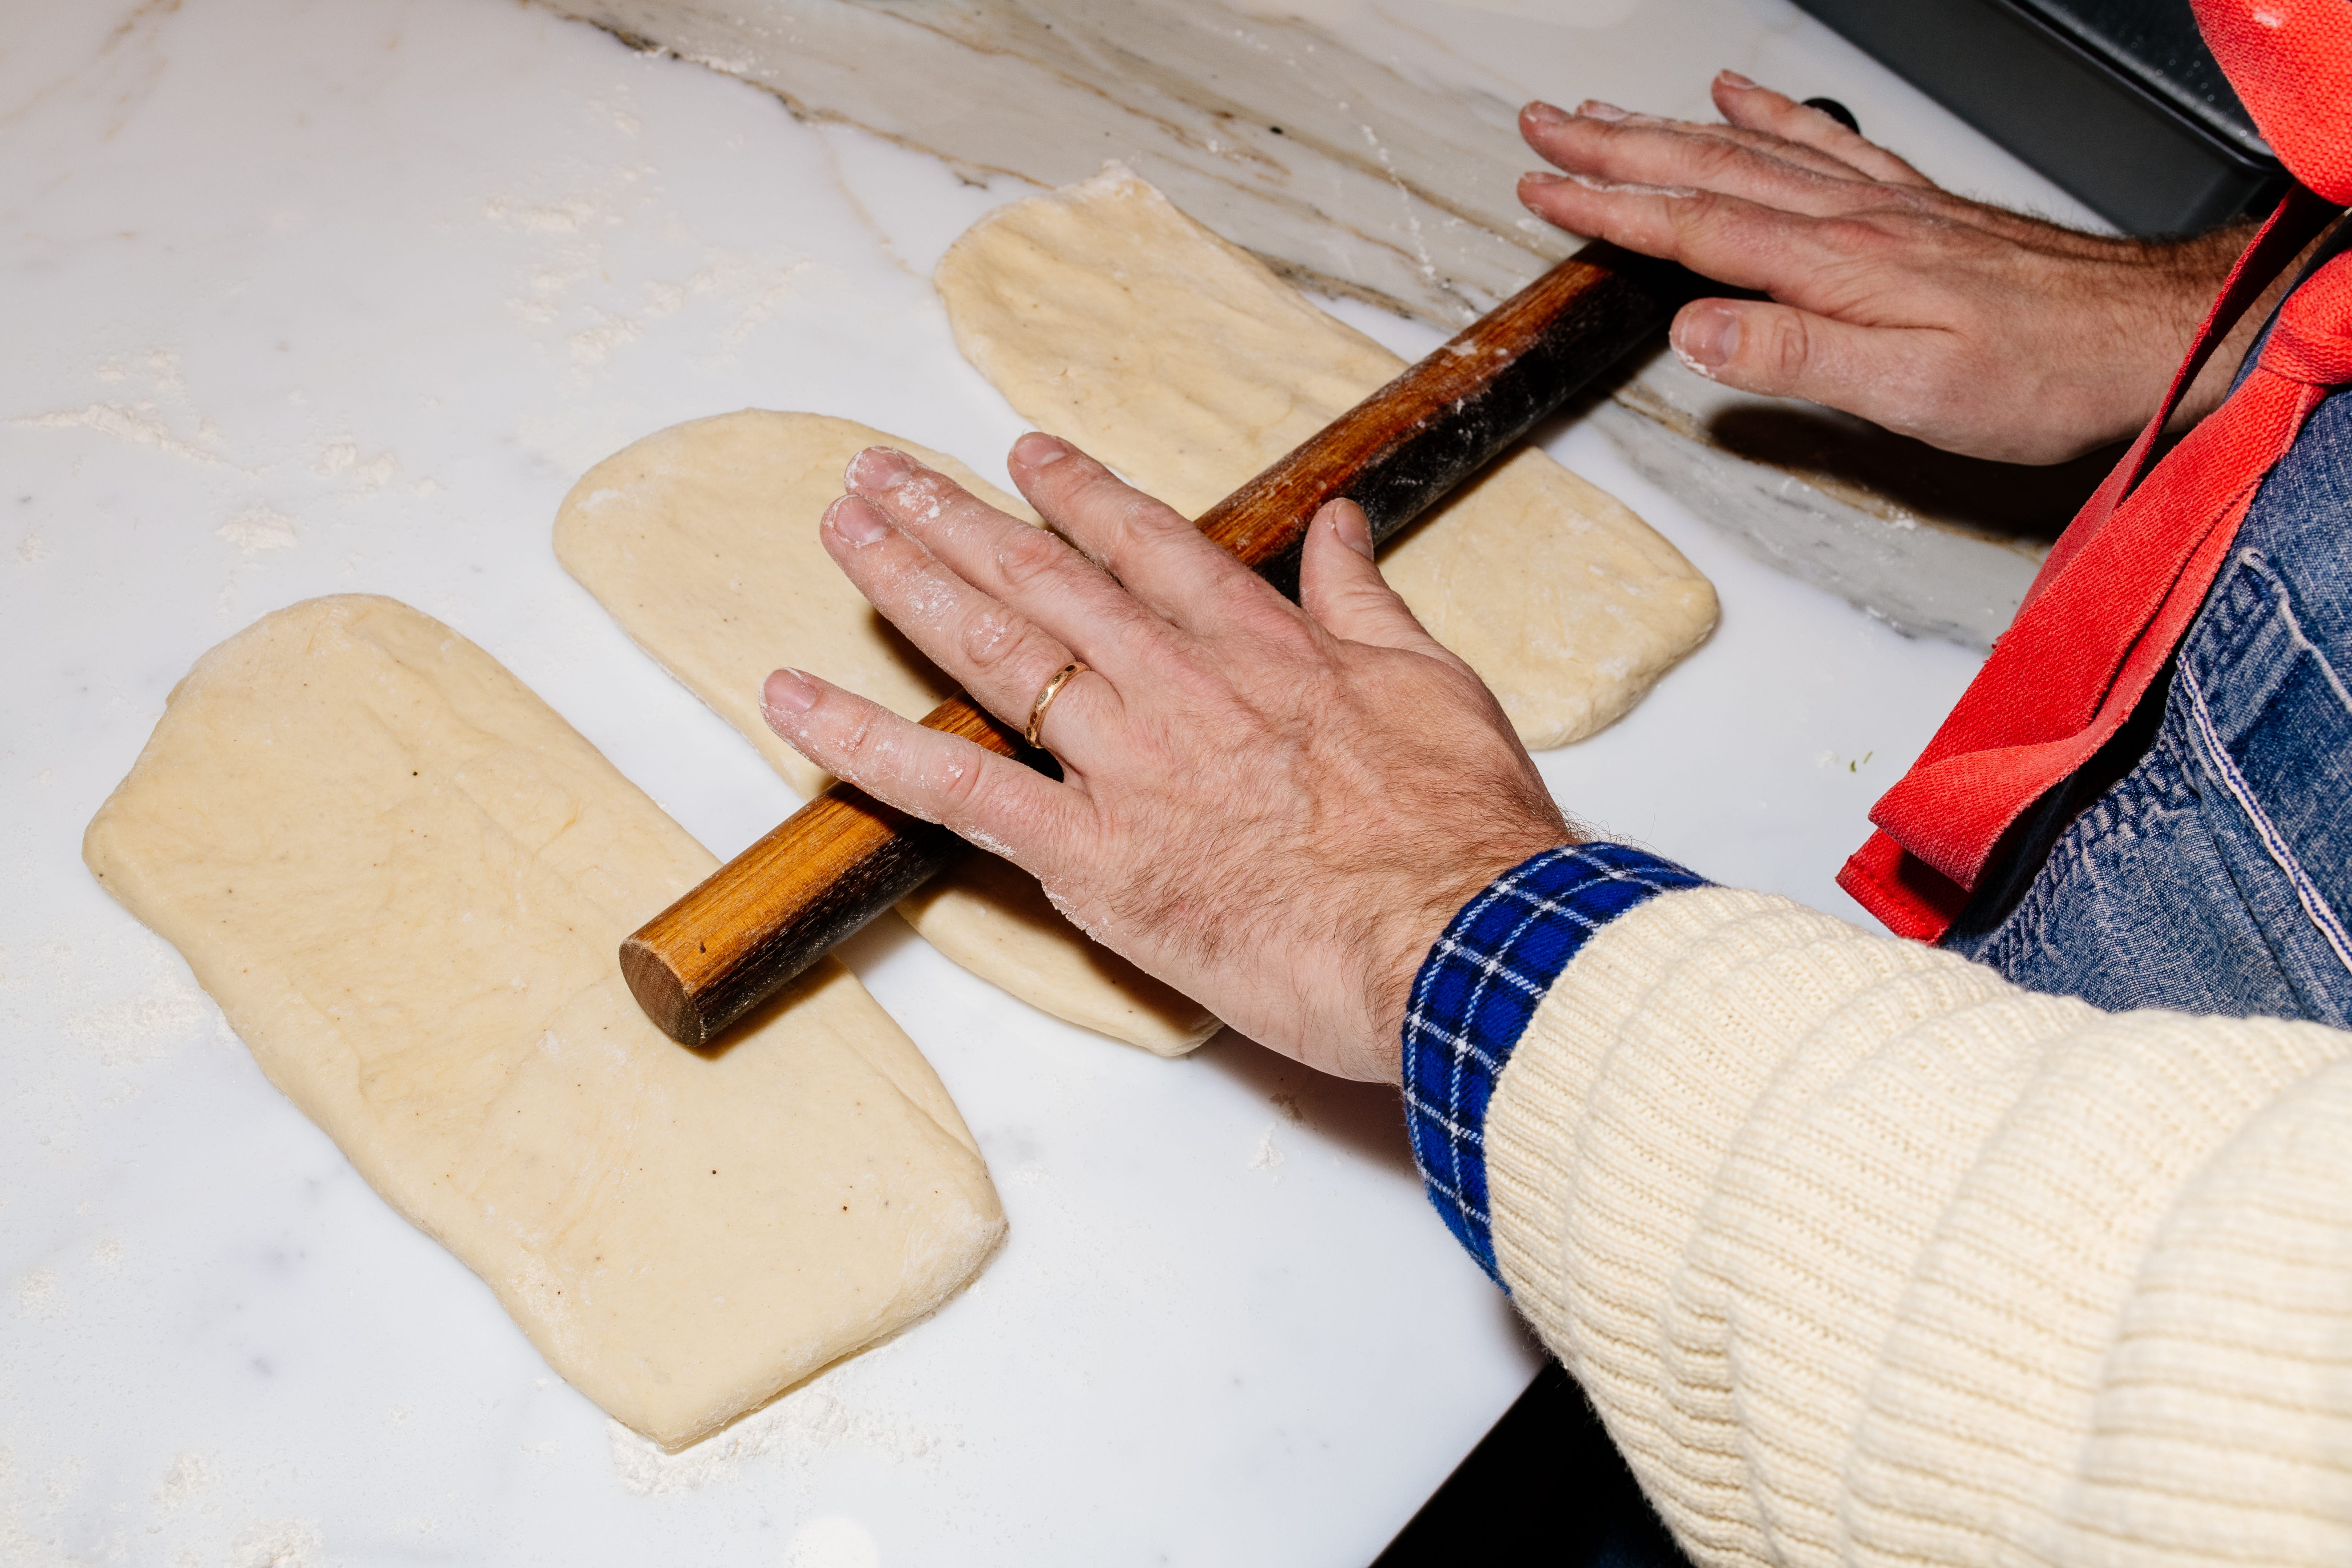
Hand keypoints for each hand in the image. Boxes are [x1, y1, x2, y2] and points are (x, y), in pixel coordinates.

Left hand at [759, 436, 1572, 1083]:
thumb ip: (1367, 602)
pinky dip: (867, 743)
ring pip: (993, 654)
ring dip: (908, 584)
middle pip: (1045, 581)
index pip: (1148, 547)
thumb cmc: (1461, 832)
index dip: (1079, 497)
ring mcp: (1126, 764)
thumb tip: (1341, 530)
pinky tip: (795, 702)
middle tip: (882, 476)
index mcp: (1260, 647)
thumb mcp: (1437, 685)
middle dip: (958, 518)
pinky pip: (956, 790)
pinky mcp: (1094, 856)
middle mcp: (1176, 685)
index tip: (1027, 458)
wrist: (1460, 937)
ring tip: (844, 531)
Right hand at [1517, 72, 2267, 464]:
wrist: (2143, 334)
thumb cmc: (2035, 375)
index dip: (1610, 208)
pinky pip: (1823, 142)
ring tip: (1606, 116)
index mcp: (1835, 267)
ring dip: (1668, 130)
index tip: (1544, 190)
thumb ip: (1794, 358)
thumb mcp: (1906, 391)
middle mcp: (1852, 221)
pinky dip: (1768, 115)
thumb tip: (1693, 334)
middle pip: (1707, 170)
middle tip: (1544, 128)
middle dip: (1614, 151)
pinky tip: (1737, 97)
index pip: (1694, 227)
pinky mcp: (1914, 208)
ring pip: (1751, 150)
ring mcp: (1883, 207)